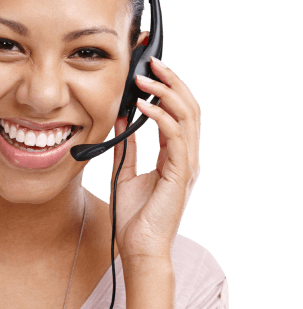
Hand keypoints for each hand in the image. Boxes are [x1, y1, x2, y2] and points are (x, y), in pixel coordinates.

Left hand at [109, 56, 201, 264]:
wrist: (138, 246)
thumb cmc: (134, 215)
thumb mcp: (125, 171)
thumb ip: (126, 146)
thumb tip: (120, 119)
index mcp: (175, 154)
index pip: (178, 112)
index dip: (167, 88)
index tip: (149, 69)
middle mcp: (186, 156)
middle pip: (189, 108)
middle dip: (172, 81)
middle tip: (153, 61)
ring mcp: (186, 164)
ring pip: (187, 116)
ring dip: (166, 93)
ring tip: (146, 77)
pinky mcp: (181, 173)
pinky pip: (175, 137)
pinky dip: (161, 117)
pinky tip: (143, 106)